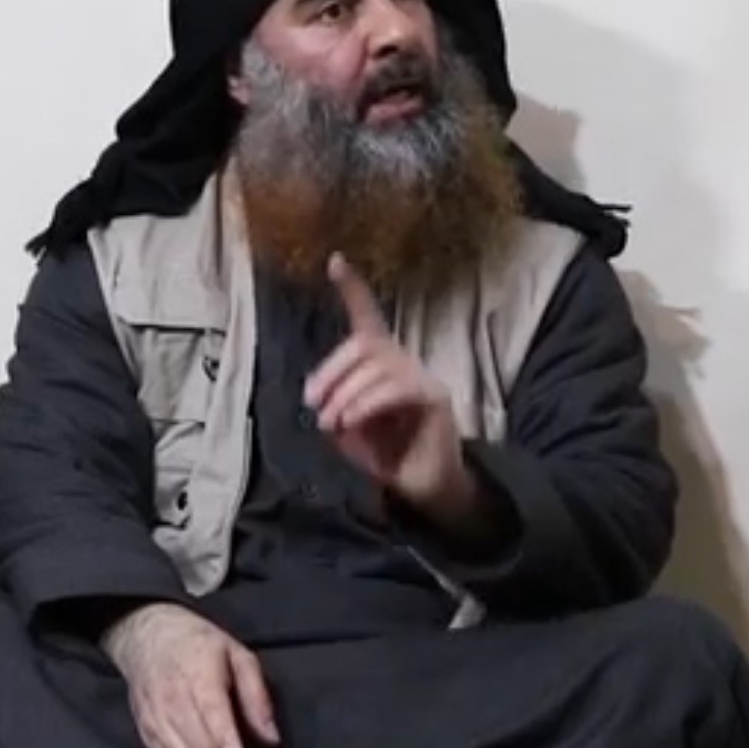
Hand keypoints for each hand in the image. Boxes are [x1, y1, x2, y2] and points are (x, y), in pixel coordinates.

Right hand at [100, 603, 278, 747]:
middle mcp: (172, 702)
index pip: (212, 715)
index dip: (229, 745)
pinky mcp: (147, 736)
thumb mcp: (238, 654)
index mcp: (198, 675)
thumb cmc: (200, 643)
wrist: (146, 637)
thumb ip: (256, 694)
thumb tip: (272, 738)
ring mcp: (156, 722)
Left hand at [303, 253, 477, 523]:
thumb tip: (324, 397)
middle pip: (364, 343)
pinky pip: (396, 388)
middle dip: (330, 371)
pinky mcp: (435, 397)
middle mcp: (402, 361)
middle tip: (313, 405)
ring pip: (377, 367)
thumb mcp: (347, 429)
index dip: (353, 289)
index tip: (335, 260)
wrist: (421, 487)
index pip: (367, 318)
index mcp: (380, 363)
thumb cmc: (384, 453)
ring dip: (345, 394)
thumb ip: (334, 407)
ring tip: (332, 422)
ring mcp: (422, 377)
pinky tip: (353, 420)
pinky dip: (368, 403)